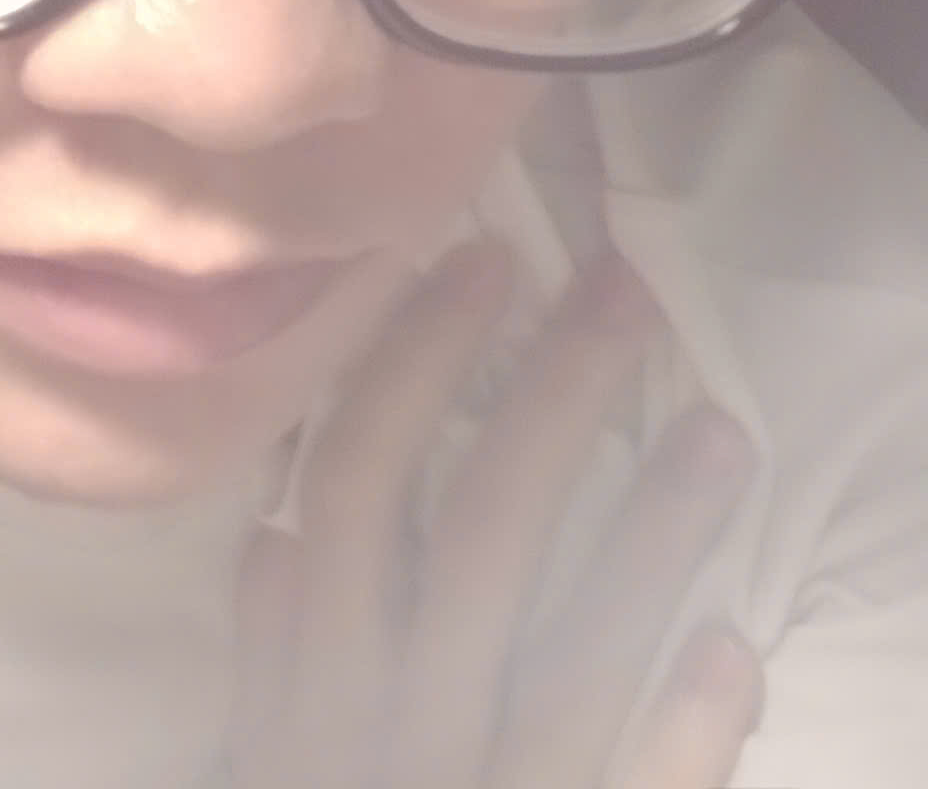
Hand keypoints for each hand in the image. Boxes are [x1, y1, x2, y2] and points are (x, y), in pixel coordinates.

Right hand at [232, 241, 762, 788]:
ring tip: (722, 435)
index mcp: (317, 676)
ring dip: (653, 537)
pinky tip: (730, 647)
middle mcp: (395, 722)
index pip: (356, 484)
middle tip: (625, 297)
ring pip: (574, 652)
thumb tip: (275, 533)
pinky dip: (686, 727)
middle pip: (479, 533)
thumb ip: (271, 654)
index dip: (414, 364)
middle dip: (555, 402)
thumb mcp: (267, 756)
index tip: (486, 260)